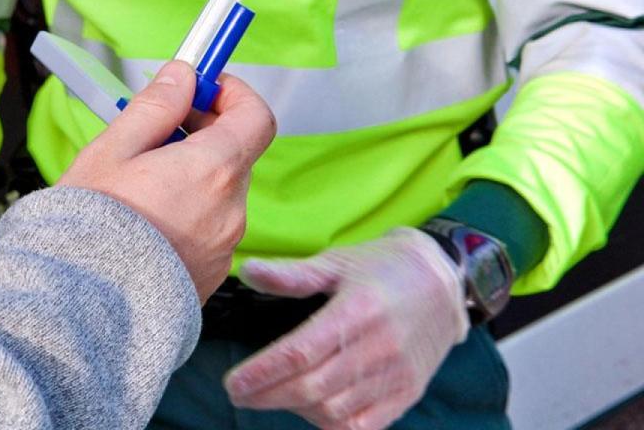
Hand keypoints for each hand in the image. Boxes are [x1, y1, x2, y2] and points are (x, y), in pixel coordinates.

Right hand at [59, 61, 275, 301]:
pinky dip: (188, 214)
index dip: (233, 94)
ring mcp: (224, 246)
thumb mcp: (113, 151)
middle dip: (202, 134)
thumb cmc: (89, 228)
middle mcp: (230, 209)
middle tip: (156, 132)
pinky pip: (209, 228)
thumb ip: (155, 108)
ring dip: (192, 176)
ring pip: (219, 193)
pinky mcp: (211, 274)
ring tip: (140, 184)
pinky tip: (146, 222)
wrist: (80, 307)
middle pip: (234, 154)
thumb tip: (182, 75)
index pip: (256, 117)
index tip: (202, 88)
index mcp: (213, 171)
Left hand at [224, 228, 468, 429]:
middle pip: (311, 388)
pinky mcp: (408, 392)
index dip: (261, 373)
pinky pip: (364, 426)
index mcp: (356, 311)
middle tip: (239, 394)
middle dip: (267, 396)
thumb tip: (248, 271)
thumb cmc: (382, 268)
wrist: (444, 281)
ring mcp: (396, 375)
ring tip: (273, 395)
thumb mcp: (336, 263)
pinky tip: (311, 409)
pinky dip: (332, 424)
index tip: (233, 384)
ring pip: (334, 411)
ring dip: (295, 409)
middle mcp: (378, 347)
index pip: (299, 353)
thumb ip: (292, 274)